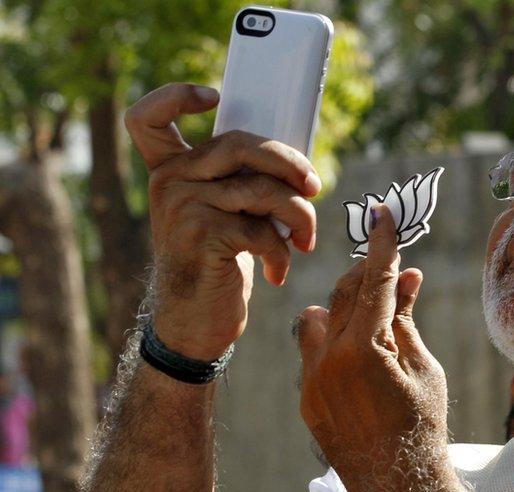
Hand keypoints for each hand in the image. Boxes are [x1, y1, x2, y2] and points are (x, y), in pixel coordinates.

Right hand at [125, 83, 319, 359]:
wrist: (194, 324)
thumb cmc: (218, 265)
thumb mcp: (225, 214)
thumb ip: (241, 180)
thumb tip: (299, 165)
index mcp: (169, 170)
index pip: (149, 117)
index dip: (176, 96)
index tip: (214, 97)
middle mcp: (168, 181)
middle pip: (241, 144)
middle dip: (289, 163)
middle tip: (314, 187)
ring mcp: (182, 206)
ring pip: (262, 189)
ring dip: (299, 216)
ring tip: (305, 241)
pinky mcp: (202, 234)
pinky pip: (263, 228)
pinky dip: (282, 251)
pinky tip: (279, 271)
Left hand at [296, 205, 469, 491]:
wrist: (400, 486)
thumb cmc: (422, 425)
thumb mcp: (421, 366)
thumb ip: (405, 319)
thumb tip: (407, 276)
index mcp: (363, 348)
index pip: (374, 282)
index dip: (382, 245)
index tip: (383, 215)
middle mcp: (328, 360)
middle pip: (343, 294)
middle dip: (367, 276)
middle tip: (390, 268)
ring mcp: (311, 381)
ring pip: (314, 320)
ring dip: (340, 310)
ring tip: (371, 321)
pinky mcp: (306, 400)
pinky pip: (311, 354)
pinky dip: (333, 343)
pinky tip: (359, 357)